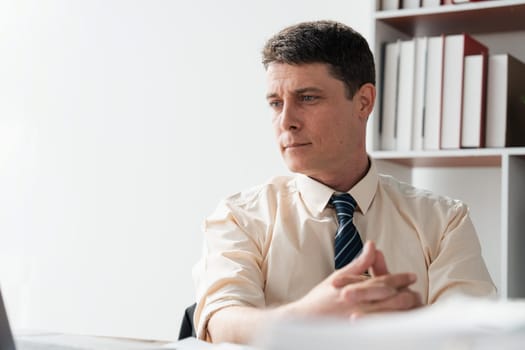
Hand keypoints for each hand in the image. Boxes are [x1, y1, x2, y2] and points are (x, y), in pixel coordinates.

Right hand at [285, 241, 421, 318]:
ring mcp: (359, 321)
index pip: (383, 282)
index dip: (399, 278)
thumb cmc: (319, 300)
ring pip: (389, 316)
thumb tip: (372, 246)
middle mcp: (357, 304)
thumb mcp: (339, 277)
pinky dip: (392, 325)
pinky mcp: (357, 333)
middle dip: (406, 294)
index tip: (410, 277)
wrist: (303, 321)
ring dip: (403, 310)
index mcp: (353, 289)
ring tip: (414, 306)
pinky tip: (400, 323)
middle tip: (416, 291)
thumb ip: (359, 264)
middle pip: (391, 299)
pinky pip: (380, 330)